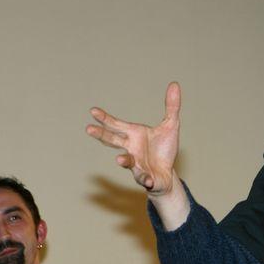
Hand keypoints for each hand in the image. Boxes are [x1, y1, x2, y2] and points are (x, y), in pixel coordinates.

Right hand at [87, 82, 180, 196]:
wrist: (167, 174)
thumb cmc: (164, 149)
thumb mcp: (171, 126)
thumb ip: (172, 107)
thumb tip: (174, 84)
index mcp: (134, 134)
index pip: (116, 124)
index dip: (104, 118)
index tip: (93, 110)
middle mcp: (131, 148)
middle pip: (113, 140)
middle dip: (101, 135)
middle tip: (88, 129)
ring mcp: (136, 164)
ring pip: (127, 161)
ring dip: (123, 160)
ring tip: (120, 160)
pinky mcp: (145, 177)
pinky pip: (144, 178)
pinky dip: (145, 179)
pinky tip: (149, 180)